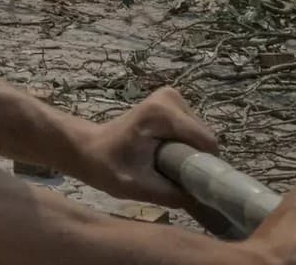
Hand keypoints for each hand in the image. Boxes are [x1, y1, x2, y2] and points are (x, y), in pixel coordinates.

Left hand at [70, 86, 219, 209]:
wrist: (90, 148)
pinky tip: (167, 155)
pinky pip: (193, 132)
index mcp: (162, 112)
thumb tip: (205, 199)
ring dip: (190, 155)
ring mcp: (172, 97)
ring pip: (201, 136)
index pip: (206, 142)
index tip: (190, 183)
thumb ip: (173, 193)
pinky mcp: (172, 102)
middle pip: (205, 138)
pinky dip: (186, 147)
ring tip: (167, 166)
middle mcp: (170, 97)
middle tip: (174, 176)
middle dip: (195, 160)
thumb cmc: (108, 166)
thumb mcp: (139, 187)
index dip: (204, 166)